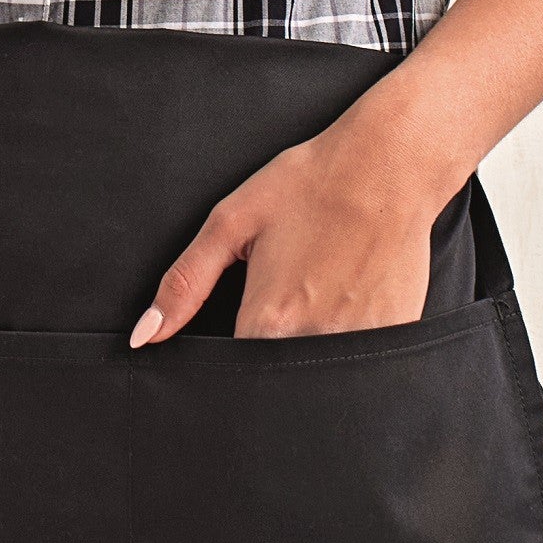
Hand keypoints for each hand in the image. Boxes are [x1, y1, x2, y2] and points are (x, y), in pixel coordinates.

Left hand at [127, 118, 453, 345]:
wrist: (389, 164)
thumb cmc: (309, 184)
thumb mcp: (232, 221)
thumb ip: (185, 283)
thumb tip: (144, 336)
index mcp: (267, 320)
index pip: (235, 373)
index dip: (232, 358)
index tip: (246, 324)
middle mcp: (314, 341)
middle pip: (280, 378)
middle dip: (275, 353)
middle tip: (292, 292)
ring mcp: (361, 343)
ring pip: (323, 372)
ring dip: (314, 347)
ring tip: (324, 289)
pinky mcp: (398, 334)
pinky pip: (366, 361)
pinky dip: (354, 338)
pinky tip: (354, 292)